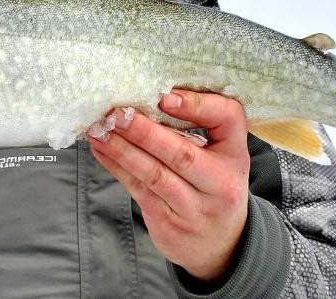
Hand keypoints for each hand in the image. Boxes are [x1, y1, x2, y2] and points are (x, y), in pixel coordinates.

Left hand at [86, 90, 249, 282]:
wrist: (222, 243)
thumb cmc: (216, 183)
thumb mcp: (224, 152)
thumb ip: (203, 121)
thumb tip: (158, 94)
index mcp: (235, 155)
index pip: (227, 121)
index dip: (197, 107)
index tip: (165, 96)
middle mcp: (220, 184)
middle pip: (181, 154)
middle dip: (144, 132)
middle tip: (117, 114)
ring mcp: (193, 209)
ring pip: (154, 175)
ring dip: (122, 150)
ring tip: (100, 130)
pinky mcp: (168, 223)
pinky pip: (138, 190)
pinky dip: (117, 167)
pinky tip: (101, 150)